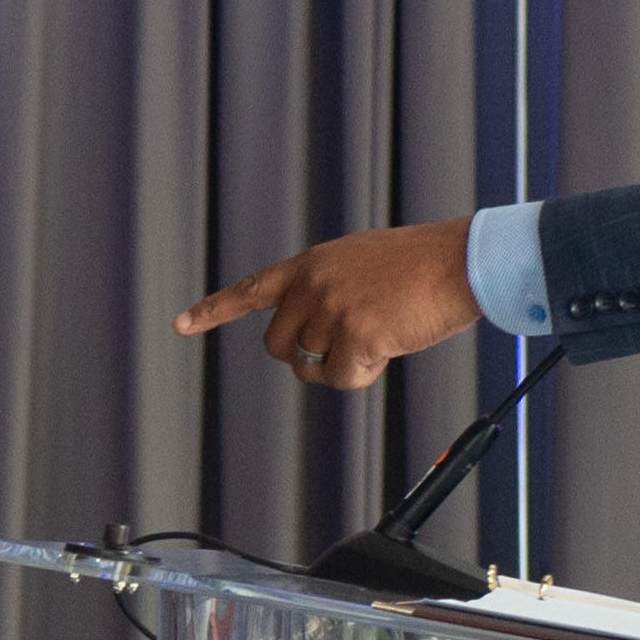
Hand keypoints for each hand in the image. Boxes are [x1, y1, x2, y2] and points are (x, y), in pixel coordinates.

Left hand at [173, 219, 480, 389]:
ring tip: (382, 331)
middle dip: (305, 358)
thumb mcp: (359, 265)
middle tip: (347, 345)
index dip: (213, 310)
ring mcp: (330, 309)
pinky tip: (390, 344)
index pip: (251, 290)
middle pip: (278, 347)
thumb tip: (309, 345)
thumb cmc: (421, 265)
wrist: (460, 260)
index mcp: (310, 264)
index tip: (179, 325)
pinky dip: (364, 374)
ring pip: (312, 368)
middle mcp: (311, 285)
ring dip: (344, 364)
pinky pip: (341, 379)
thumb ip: (324, 293)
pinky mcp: (354, 334)